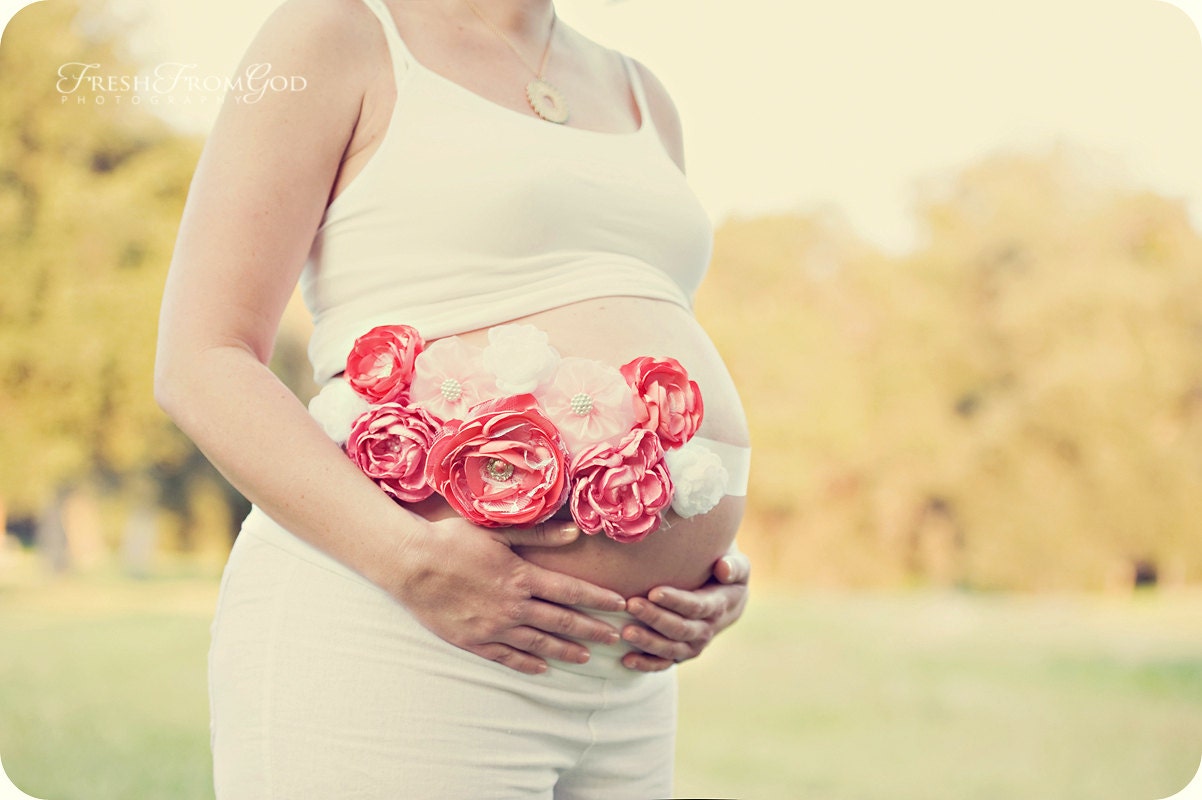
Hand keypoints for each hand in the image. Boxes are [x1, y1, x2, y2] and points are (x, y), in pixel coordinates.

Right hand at [383, 516, 627, 674]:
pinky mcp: (473, 641)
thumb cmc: (452, 539)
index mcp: (521, 576)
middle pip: (562, 621)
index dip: (598, 600)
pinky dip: (527, 664)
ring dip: (565, 651)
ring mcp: (493, 627)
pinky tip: (541, 668)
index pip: (570, 591)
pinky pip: (507, 657)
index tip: (619, 605)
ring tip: (586, 657)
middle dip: (591, 630)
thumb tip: (574, 533)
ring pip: (538, 643)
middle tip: (614, 638)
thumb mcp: (496, 530)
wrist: (410, 563)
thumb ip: (537, 534)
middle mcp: (513, 606)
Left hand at [619, 549, 750, 671]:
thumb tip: (723, 568)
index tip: (653, 592)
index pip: (696, 606)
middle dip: (656, 618)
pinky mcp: (680, 654)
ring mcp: (693, 645)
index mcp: (718, 606)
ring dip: (648, 642)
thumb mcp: (738, 567)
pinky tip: (626, 660)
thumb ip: (734, 566)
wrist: (727, 601)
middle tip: (632, 605)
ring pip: (671, 649)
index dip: (676, 601)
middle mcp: (706, 630)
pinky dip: (646, 665)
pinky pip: (664, 664)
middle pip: (681, 629)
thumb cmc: (726, 576)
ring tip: (626, 631)